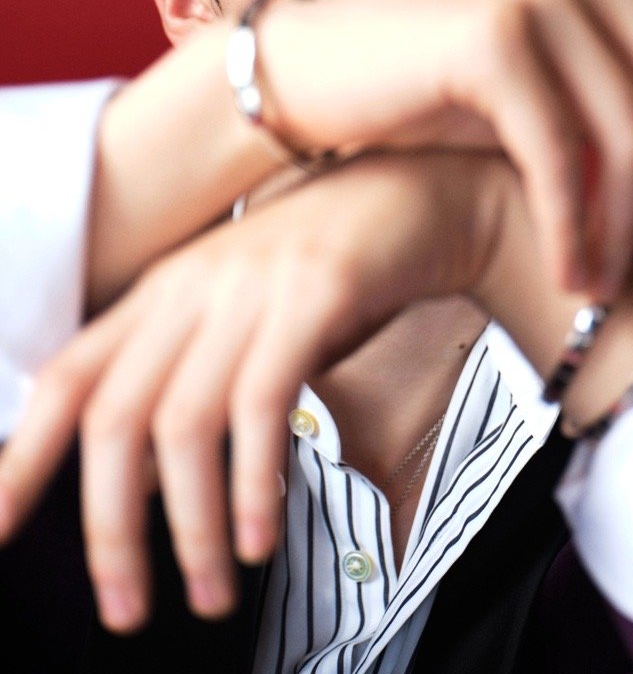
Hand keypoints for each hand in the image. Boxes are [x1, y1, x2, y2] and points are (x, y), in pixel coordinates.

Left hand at [0, 150, 501, 630]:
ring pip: (184, 424)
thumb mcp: (247, 316)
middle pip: (116, 417)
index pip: (69, 376)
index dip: (23, 455)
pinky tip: (259, 535)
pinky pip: (261, 405)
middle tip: (126, 605)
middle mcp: (196, 285)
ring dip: (190, 528)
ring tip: (210, 590)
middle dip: (109, 528)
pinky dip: (251, 484)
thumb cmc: (339, 264)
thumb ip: (193, 384)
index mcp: (166, 289)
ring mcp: (252, 286)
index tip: (0, 527)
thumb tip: (146, 484)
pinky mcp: (314, 293)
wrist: (426, 193)